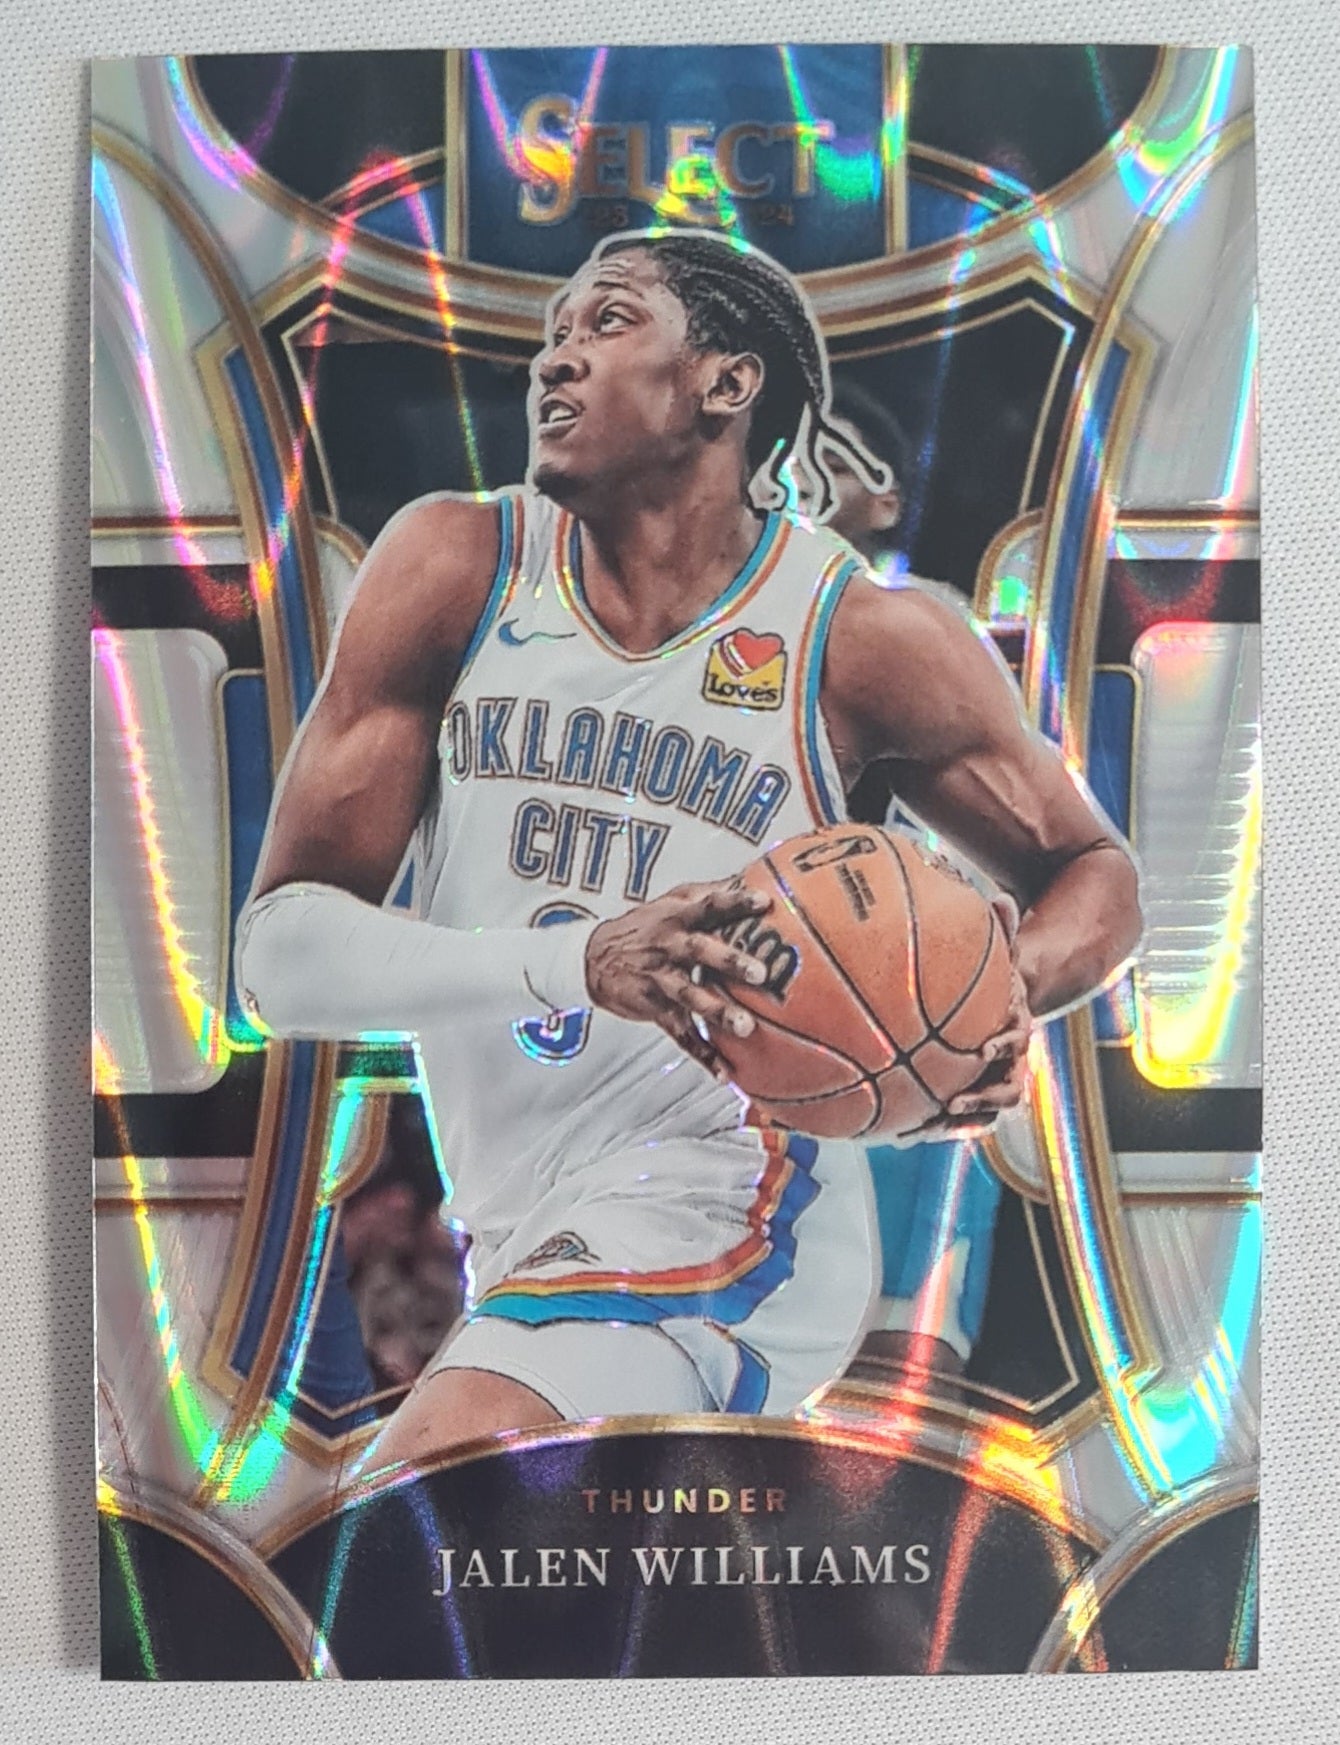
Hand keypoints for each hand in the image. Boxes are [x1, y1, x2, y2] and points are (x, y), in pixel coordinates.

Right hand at [585, 878, 771, 1073]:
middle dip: (730, 961)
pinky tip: (724, 1072)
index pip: (708, 905)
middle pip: (700, 951)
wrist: (592, 958)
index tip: (763, 902)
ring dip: (718, 1012)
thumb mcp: (669, 903)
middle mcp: (668, 947)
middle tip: (760, 973)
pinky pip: (679, 1034)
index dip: (734, 902)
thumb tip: (750, 877)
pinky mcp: (653, 1008)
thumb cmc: (643, 927)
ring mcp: (659, 979)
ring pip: (690, 997)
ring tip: (746, 1028)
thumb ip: (707, 893)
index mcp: (676, 917)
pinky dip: (702, 1054)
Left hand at [906, 893, 1032, 1140]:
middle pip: (1006, 1092)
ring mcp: (989, 1085)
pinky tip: (895, 1133)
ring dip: (953, 1125)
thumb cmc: (993, 978)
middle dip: (980, 1101)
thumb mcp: (999, 954)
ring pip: (979, 1116)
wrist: (998, 1007)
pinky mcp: (967, 1100)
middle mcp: (1008, 1064)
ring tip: (919, 1130)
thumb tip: (1001, 896)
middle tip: (951, 1102)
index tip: (981, 1049)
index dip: (1002, 1050)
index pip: (1017, 1045)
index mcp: (1016, 1031)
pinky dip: (928, 1126)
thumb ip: (1002, 931)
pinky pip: (951, 1119)